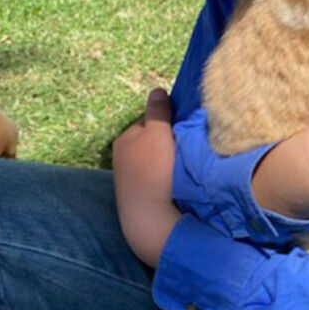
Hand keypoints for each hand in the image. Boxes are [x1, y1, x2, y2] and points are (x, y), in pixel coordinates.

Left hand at [112, 88, 181, 266]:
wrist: (150, 219)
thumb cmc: (154, 171)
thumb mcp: (157, 133)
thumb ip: (158, 111)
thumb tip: (157, 90)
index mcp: (124, 140)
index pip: (149, 122)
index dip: (167, 122)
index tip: (183, 129)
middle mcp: (122, 159)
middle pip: (152, 143)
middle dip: (168, 143)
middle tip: (186, 147)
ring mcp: (129, 181)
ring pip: (156, 163)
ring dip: (169, 163)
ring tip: (185, 167)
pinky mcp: (139, 199)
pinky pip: (157, 181)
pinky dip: (167, 180)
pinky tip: (178, 184)